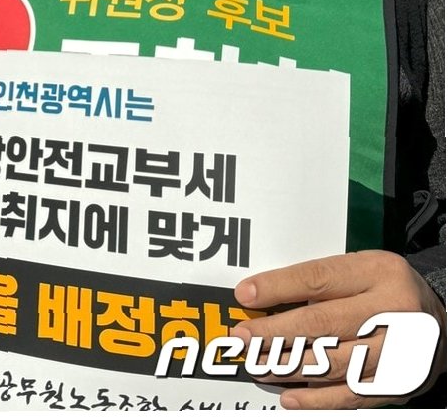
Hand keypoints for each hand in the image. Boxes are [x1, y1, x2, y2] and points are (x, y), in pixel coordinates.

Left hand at [232, 250, 446, 407]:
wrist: (443, 323)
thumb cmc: (386, 291)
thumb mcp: (361, 270)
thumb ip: (320, 282)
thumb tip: (261, 299)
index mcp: (378, 273)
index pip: (318, 279)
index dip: (277, 288)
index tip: (244, 296)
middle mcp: (393, 311)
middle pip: (323, 324)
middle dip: (275, 333)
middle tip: (242, 339)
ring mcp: (400, 351)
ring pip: (335, 363)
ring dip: (289, 367)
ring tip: (257, 365)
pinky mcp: (399, 384)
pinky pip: (353, 395)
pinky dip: (317, 400)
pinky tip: (289, 397)